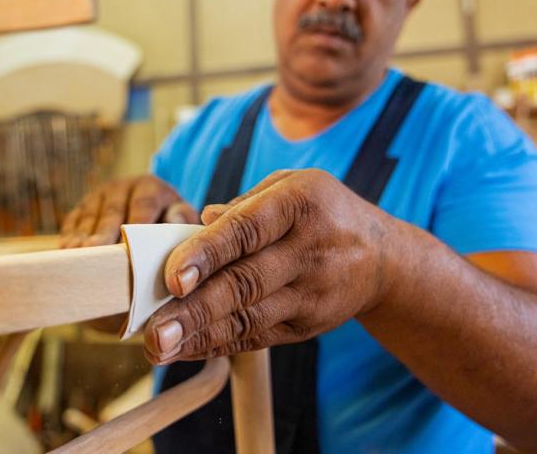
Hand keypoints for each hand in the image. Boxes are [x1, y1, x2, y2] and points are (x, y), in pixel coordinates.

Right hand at [60, 174, 197, 247]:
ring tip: (76, 256)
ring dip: (82, 237)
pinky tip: (66, 253)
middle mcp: (122, 186)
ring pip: (89, 216)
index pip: (142, 206)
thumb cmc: (168, 220)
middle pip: (112, 211)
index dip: (135, 226)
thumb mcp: (181, 216)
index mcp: (150, 186)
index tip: (129, 247)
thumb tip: (175, 221)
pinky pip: (73, 220)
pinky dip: (69, 236)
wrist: (152, 207)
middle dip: (104, 233)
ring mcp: (99, 195)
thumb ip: (181, 219)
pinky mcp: (82, 206)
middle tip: (96, 254)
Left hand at [142, 169, 393, 363]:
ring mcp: (309, 294)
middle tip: (154, 329)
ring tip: (159, 347)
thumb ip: (242, 206)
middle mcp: (307, 251)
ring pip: (248, 317)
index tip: (172, 277)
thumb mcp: (290, 186)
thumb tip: (197, 221)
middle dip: (195, 309)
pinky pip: (255, 337)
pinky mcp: (305, 327)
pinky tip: (183, 350)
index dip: (207, 253)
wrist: (382, 259)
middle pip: (245, 283)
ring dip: (199, 335)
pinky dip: (216, 344)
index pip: (247, 230)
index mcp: (299, 204)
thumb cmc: (320, 212)